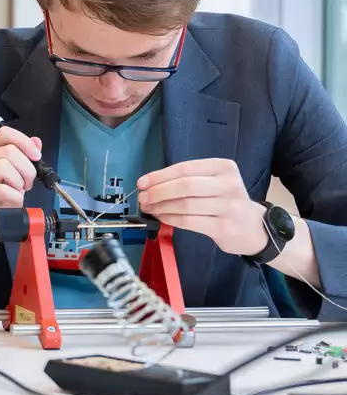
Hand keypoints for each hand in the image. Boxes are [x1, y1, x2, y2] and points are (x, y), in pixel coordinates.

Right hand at [0, 125, 42, 251]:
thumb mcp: (14, 185)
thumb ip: (22, 164)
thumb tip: (37, 142)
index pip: (4, 134)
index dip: (24, 142)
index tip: (36, 157)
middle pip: (8, 151)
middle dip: (27, 168)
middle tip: (27, 186)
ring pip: (3, 166)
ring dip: (19, 184)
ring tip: (17, 196)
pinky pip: (1, 189)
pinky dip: (14, 198)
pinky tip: (11, 206)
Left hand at [137, 158, 266, 254]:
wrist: (252, 227)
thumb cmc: (224, 201)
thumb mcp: (212, 182)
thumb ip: (186, 180)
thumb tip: (148, 185)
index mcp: (224, 167)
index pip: (185, 169)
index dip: (159, 176)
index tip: (142, 183)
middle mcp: (229, 184)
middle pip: (185, 186)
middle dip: (158, 192)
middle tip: (142, 198)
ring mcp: (229, 207)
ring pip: (185, 205)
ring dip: (161, 207)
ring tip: (149, 208)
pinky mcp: (224, 227)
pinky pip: (189, 221)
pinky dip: (170, 218)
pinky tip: (162, 217)